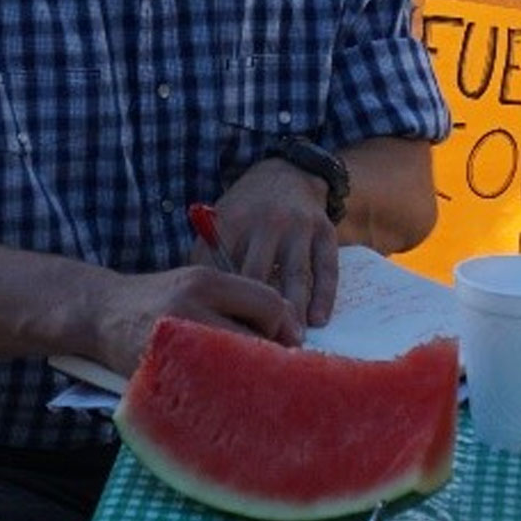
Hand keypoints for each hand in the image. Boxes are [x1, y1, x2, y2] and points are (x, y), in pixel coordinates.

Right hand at [84, 262, 300, 373]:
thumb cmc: (157, 300)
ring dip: (249, 379)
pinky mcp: (158, 367)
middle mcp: (191, 303)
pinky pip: (204, 387)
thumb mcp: (194, 283)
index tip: (292, 344)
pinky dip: (221, 394)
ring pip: (234, 365)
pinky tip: (226, 397)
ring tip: (253, 386)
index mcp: (206, 280)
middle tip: (277, 372)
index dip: (287, 327)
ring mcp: (173, 337)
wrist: (98, 311)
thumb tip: (288, 328)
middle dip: (271, 358)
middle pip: (256, 337)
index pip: (268, 302)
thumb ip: (236, 300)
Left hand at [211, 157, 344, 326]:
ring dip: (293, 311)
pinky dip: (324, 296)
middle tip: (256, 347)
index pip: (222, 268)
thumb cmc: (246, 209)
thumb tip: (194, 299)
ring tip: (290, 342)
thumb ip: (208, 255)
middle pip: (258, 275)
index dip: (221, 303)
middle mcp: (266, 221)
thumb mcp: (221, 221)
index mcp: (233, 221)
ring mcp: (298, 226)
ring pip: (295, 275)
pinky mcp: (325, 231)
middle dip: (256, 313)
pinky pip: (326, 268)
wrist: (287, 172)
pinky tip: (318, 320)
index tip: (221, 333)